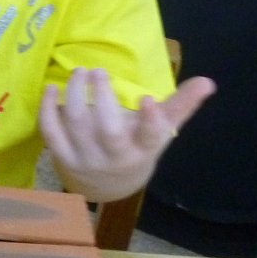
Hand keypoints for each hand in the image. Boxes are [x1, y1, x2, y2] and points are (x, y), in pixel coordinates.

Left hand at [39, 67, 214, 204]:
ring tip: (79, 73)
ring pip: (77, 126)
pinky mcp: (63, 157)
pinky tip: (51, 88)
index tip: (146, 98)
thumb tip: (208, 82)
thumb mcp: (161, 130)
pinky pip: (51, 132)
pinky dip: (48, 109)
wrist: (108, 186)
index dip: (149, 119)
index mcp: (143, 147)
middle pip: (108, 130)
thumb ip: (181, 104)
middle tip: (98, 71)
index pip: (150, 136)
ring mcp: (87, 158)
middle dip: (101, 97)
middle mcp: (116, 156)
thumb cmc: (137, 147)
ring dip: (74, 95)